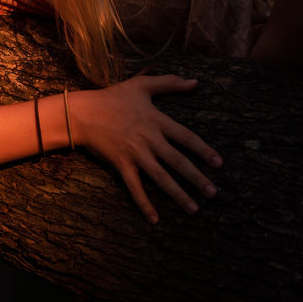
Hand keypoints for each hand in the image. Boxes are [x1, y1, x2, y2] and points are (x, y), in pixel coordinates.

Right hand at [68, 75, 222, 223]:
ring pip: (161, 177)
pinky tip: (155, 219)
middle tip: (213, 193)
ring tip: (194, 209)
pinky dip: (144, 203)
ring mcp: (135, 153)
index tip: (219, 164)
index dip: (204, 150)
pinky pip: (135, 187)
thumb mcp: (142, 85)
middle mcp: (149, 139)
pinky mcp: (121, 164)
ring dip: (178, 195)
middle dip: (197, 178)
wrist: (83, 112)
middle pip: (178, 161)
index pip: (186, 137)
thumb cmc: (113, 97)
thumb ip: (170, 83)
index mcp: (156, 120)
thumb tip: (196, 82)